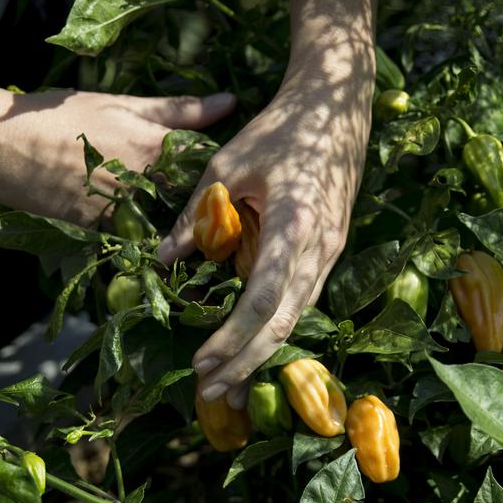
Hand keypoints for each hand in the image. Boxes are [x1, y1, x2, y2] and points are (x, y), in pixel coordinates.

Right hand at [0, 90, 235, 226]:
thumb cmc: (61, 116)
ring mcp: (123, 208)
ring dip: (173, 225)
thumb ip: (177, 109)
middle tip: (205, 204)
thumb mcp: (120, 104)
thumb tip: (229, 102)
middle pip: (190, 200)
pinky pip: (134, 240)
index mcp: (156, 145)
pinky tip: (143, 235)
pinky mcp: (101, 230)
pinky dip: (143, 239)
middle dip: (199, 204)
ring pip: (165, 224)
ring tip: (172, 222)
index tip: (223, 177)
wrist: (2, 144)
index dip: (217, 174)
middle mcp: (145, 180)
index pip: (209, 166)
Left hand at [158, 68, 371, 408]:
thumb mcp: (227, 164)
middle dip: (246, 364)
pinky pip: (300, 300)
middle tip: (210, 394)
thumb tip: (164, 260)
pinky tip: (251, 347)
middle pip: (283, 323)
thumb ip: (197, 215)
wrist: (338, 108)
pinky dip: (273, 329)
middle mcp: (320, 249)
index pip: (262, 300)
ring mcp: (330, 252)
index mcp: (295, 225)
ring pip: (295, 318)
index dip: (232, 338)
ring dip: (260, 354)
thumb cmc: (281, 129)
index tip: (200, 362)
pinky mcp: (329, 251)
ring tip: (227, 385)